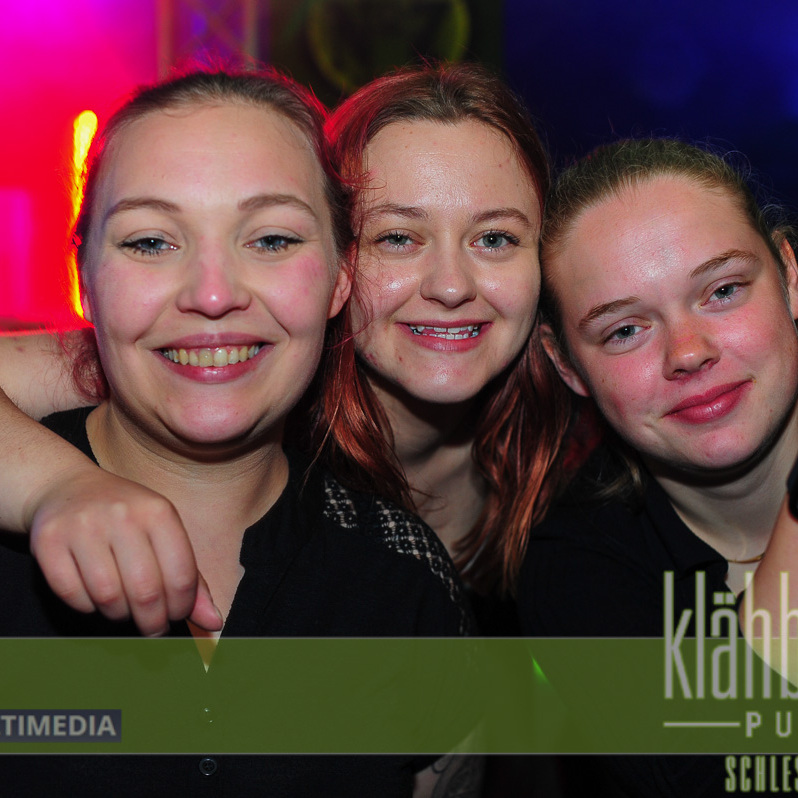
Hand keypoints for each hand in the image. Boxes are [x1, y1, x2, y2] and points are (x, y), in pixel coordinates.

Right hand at [26, 467, 221, 635]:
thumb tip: (214, 622)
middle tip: (152, 628)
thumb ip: (191, 579)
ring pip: (108, 597)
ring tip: (124, 608)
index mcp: (158, 511)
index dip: (182, 608)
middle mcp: (123, 515)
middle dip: (152, 622)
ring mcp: (83, 526)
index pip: (181, 576)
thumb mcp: (164, 534)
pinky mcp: (48, 541)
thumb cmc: (127, 518)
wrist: (67, 489)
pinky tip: (95, 596)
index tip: (176, 615)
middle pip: (146, 592)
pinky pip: (72, 594)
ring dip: (119, 615)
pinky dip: (87, 606)